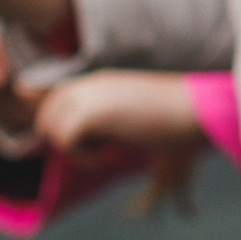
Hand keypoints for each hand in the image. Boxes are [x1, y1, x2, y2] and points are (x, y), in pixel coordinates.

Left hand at [31, 70, 207, 162]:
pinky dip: (86, 158)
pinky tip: (114, 155)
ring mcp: (88, 96)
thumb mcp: (131, 110)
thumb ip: (104, 116)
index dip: (64, 126)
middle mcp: (89, 83)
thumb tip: (80, 135)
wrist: (195, 110)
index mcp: (99, 80)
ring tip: (111, 151)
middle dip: (66, 140)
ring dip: (76, 150)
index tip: (95, 143)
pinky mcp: (91, 113)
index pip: (54, 101)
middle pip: (46, 117)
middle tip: (102, 148)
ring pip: (50, 129)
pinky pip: (65, 142)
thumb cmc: (174, 114)